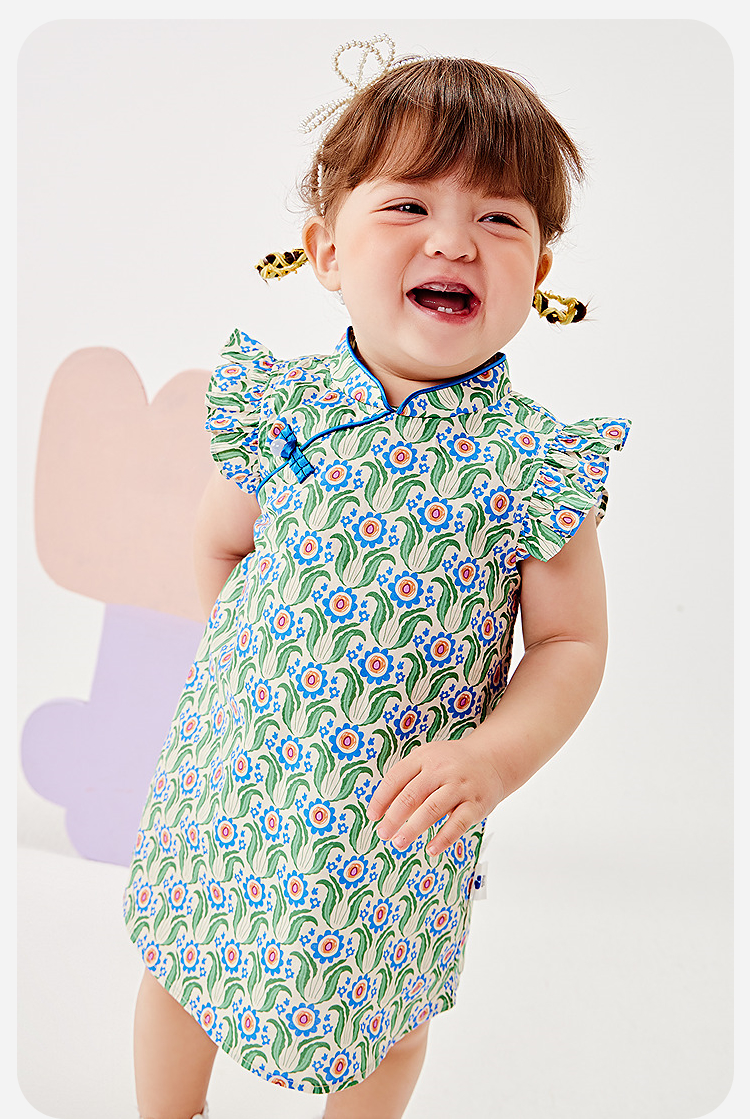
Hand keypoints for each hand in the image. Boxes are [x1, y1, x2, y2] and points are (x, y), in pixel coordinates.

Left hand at [365, 735, 506, 856]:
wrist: (492, 759)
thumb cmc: (452, 764)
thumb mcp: (429, 759)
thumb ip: (408, 779)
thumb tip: (384, 809)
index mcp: (424, 757)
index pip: (396, 778)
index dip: (381, 799)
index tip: (372, 816)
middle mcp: (442, 770)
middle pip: (411, 795)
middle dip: (393, 817)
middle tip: (383, 834)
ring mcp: (460, 786)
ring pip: (432, 809)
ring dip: (413, 828)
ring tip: (399, 843)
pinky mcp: (476, 803)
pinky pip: (458, 823)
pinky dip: (444, 837)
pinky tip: (431, 848)